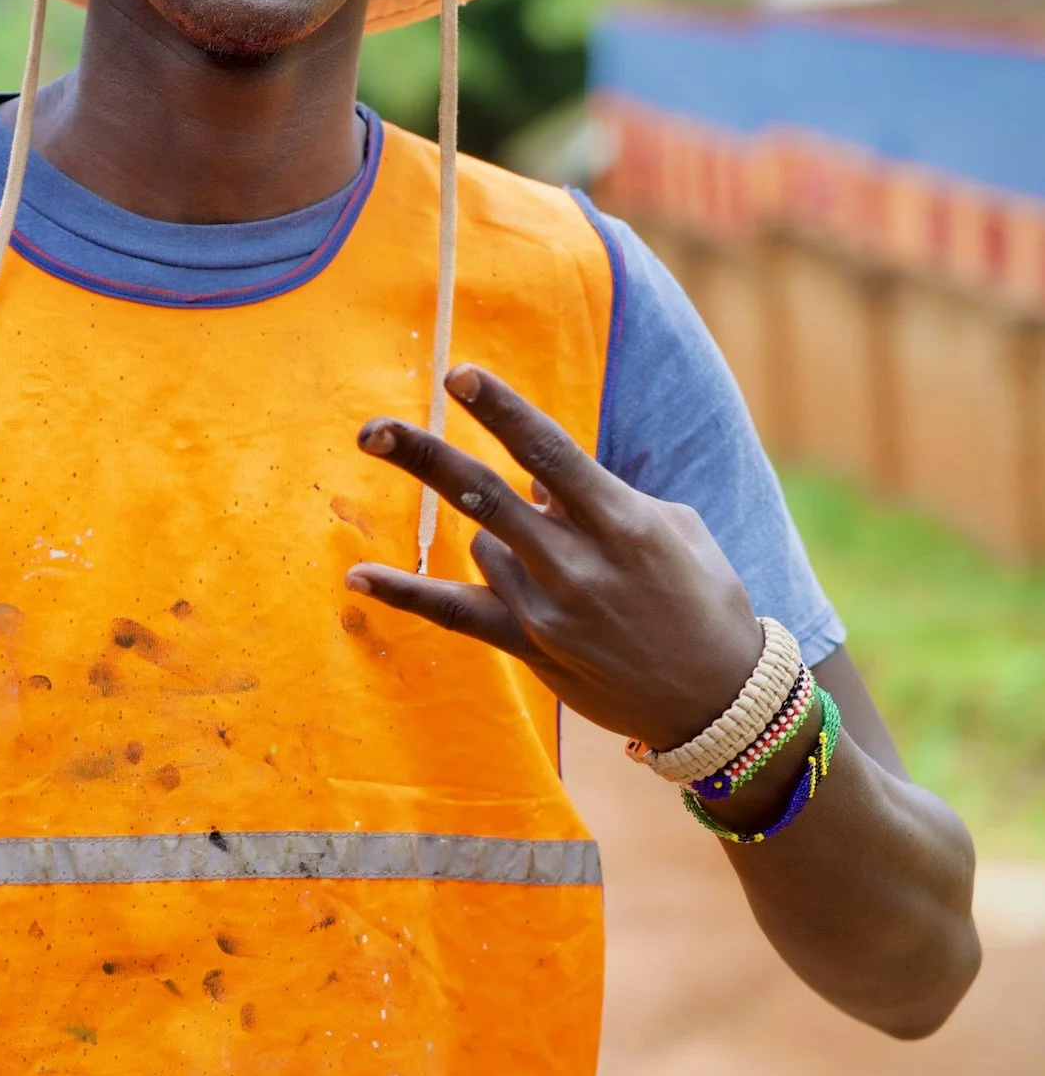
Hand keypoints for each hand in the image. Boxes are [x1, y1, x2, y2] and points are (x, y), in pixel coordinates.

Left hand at [348, 364, 766, 751]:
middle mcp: (577, 562)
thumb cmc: (705, 599)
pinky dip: (405, 592)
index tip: (459, 375)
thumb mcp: (673, 528)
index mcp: (622, 521)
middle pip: (483, 496)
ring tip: (570, 572)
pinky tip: (357, 575)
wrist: (718, 700)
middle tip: (372, 430)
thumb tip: (535, 480)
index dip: (501, 410)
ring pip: (484, 545)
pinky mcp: (529, 646)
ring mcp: (548, 608)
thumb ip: (599, 497)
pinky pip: (454, 613)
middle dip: (424, 457)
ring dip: (505, 539)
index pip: (548, 451)